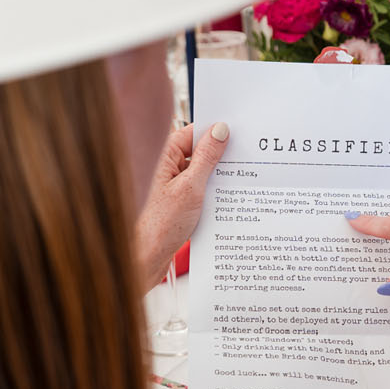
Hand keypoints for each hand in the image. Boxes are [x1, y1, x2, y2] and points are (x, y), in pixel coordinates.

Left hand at [134, 122, 229, 290]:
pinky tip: (225, 200)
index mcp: (164, 155)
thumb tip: (220, 131)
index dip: (216, 132)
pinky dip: (211, 192)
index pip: (193, 132)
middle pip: (199, 151)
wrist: (146, 257)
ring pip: (201, 171)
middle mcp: (165, 166)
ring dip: (217, 177)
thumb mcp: (191, 187)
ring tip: (236, 183)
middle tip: (244, 159)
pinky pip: (198, 188)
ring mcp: (171, 183)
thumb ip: (207, 158)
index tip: (239, 133)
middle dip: (220, 156)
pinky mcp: (176, 200)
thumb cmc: (160, 225)